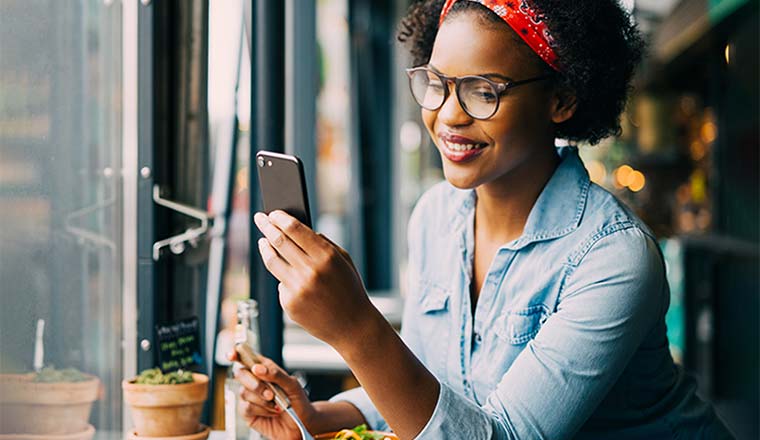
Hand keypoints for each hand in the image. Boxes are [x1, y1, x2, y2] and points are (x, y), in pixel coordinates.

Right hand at [227, 350, 315, 439]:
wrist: (302, 424)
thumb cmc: (298, 402)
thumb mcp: (293, 385)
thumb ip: (276, 374)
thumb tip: (257, 368)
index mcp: (265, 369)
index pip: (247, 357)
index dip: (236, 353)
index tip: (232, 355)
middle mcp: (255, 381)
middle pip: (240, 373)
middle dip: (254, 383)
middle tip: (270, 393)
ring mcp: (250, 397)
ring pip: (243, 392)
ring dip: (262, 399)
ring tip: (276, 404)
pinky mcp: (248, 412)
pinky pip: (246, 407)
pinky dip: (261, 409)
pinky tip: (272, 411)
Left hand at [253, 210, 380, 347]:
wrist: (353, 326)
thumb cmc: (350, 290)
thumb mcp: (344, 261)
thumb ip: (323, 244)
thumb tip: (298, 230)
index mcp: (326, 257)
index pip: (295, 230)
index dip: (280, 218)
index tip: (272, 212)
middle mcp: (309, 271)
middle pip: (279, 241)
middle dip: (266, 227)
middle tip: (260, 218)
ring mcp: (297, 289)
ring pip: (272, 261)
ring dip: (265, 247)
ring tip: (262, 241)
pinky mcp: (289, 304)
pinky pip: (281, 284)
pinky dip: (284, 277)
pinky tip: (289, 277)